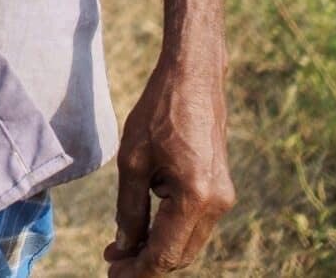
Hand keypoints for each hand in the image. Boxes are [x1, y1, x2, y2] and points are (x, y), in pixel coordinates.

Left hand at [104, 53, 233, 274]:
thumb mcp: (132, 161)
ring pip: (189, 242)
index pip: (165, 253)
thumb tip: (125, 246)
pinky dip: (170, 231)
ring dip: (158, 248)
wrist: (193, 77)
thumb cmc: (158, 112)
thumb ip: (129, 209)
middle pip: (180, 255)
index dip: (138, 270)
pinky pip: (194, 223)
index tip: (112, 275)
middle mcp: (217, 203)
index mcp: (195, 197)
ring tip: (122, 248)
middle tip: (112, 263)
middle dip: (146, 263)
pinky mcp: (222, 189)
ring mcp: (224, 197)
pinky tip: (144, 227)